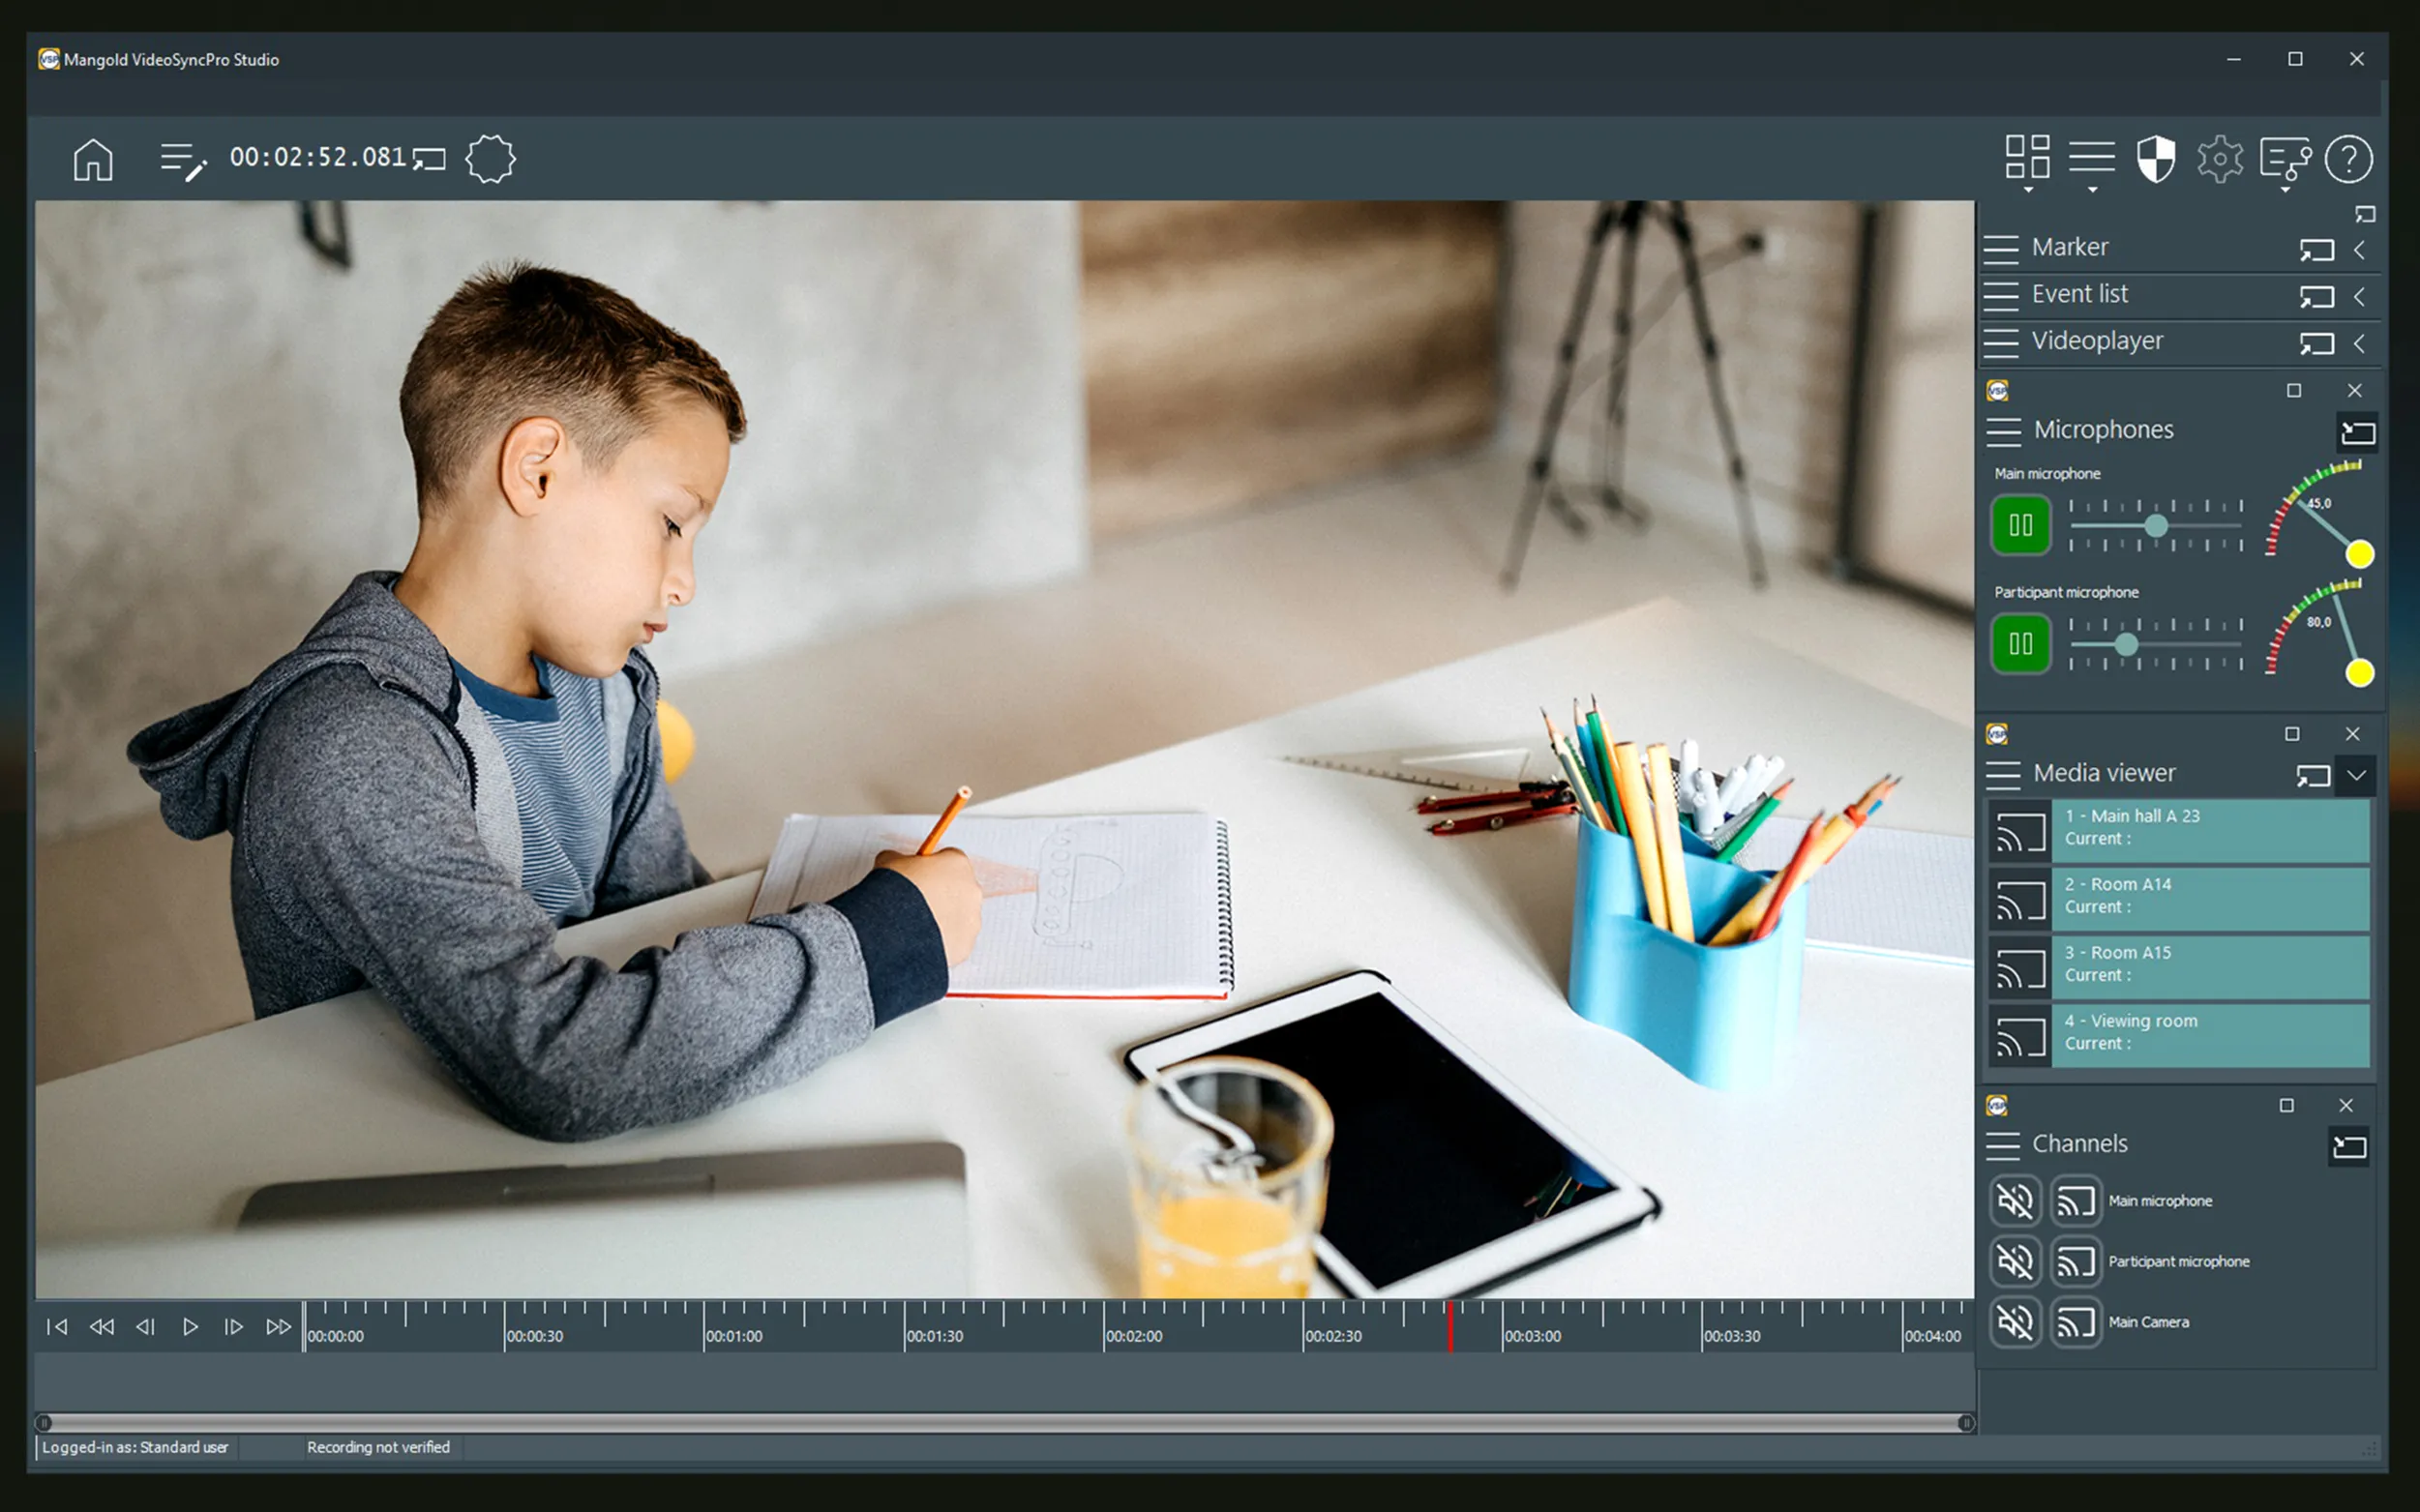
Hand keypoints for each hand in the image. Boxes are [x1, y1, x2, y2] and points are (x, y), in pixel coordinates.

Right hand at [874, 848, 981, 965]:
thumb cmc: (894, 893)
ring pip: (959, 917)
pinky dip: (941, 941)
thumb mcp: (889, 862)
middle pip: (958, 889)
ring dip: (942, 918)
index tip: (920, 874)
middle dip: (940, 894)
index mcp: (957, 863)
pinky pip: (955, 940)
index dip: (932, 868)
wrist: (892, 931)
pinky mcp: (966, 945)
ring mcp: (972, 919)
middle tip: (917, 900)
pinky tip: (920, 940)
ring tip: (915, 924)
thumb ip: (899, 860)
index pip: (950, 859)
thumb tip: (894, 862)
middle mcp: (972, 890)